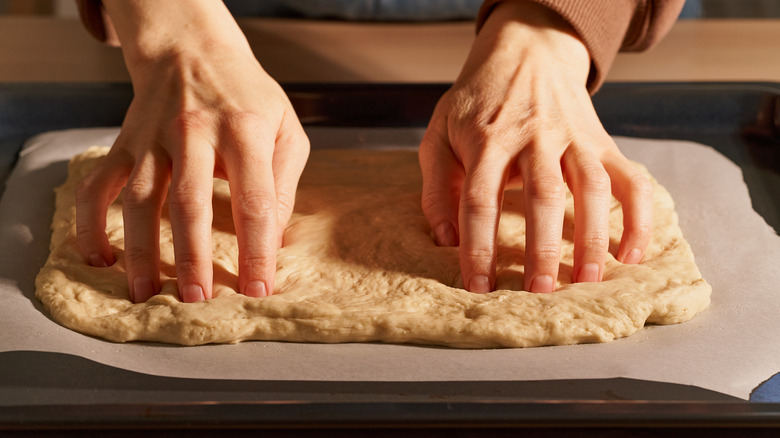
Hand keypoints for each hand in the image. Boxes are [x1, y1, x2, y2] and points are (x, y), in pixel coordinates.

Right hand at [75, 0, 308, 302]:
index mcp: (245, 130)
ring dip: (140, 250)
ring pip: (139, 199)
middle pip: (189, 204)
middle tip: (198, 300)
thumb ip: (284, 183)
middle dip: (193, 257)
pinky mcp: (123, 143)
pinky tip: (100, 258)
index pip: (254, 200)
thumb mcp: (286, 130)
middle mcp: (195, 133)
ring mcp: (152, 138)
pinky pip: (98, 186)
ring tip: (146, 293)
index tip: (259, 289)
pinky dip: (91, 223)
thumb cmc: (248, 98)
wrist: (192, 50)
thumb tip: (275, 238)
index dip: (258, 249)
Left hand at [419, 1, 651, 293]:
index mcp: (487, 137)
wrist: (527, 52)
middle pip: (541, 194)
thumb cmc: (477, 104)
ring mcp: (573, 137)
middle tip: (538, 291)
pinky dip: (638, 216)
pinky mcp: (602, 142)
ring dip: (593, 235)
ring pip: (591, 187)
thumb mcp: (439, 133)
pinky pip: (630, 179)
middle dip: (541, 247)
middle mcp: (534, 136)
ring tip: (588, 280)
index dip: (478, 245)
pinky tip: (632, 253)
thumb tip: (445, 240)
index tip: (478, 286)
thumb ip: (437, 186)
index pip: (480, 198)